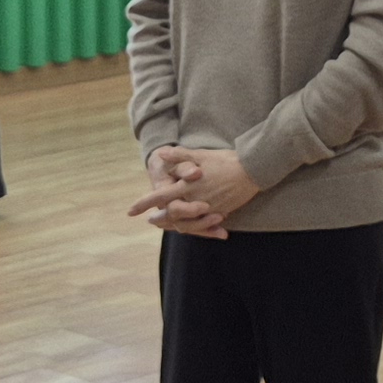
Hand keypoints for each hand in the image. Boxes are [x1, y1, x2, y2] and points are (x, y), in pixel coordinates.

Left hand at [130, 143, 254, 234]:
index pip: (160, 197)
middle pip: (171, 215)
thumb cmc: (225, 160)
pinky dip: (195, 227)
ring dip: (174, 225)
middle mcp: (195, 200)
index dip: (143, 204)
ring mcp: (208, 209)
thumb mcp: (200, 154)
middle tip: (150, 220)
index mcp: (187, 185)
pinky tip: (191, 225)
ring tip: (168, 224)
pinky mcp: (220, 213)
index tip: (130, 211)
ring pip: (186, 224)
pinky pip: (203, 225)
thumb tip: (159, 154)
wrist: (252, 170)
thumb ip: (179, 156)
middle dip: (159, 219)